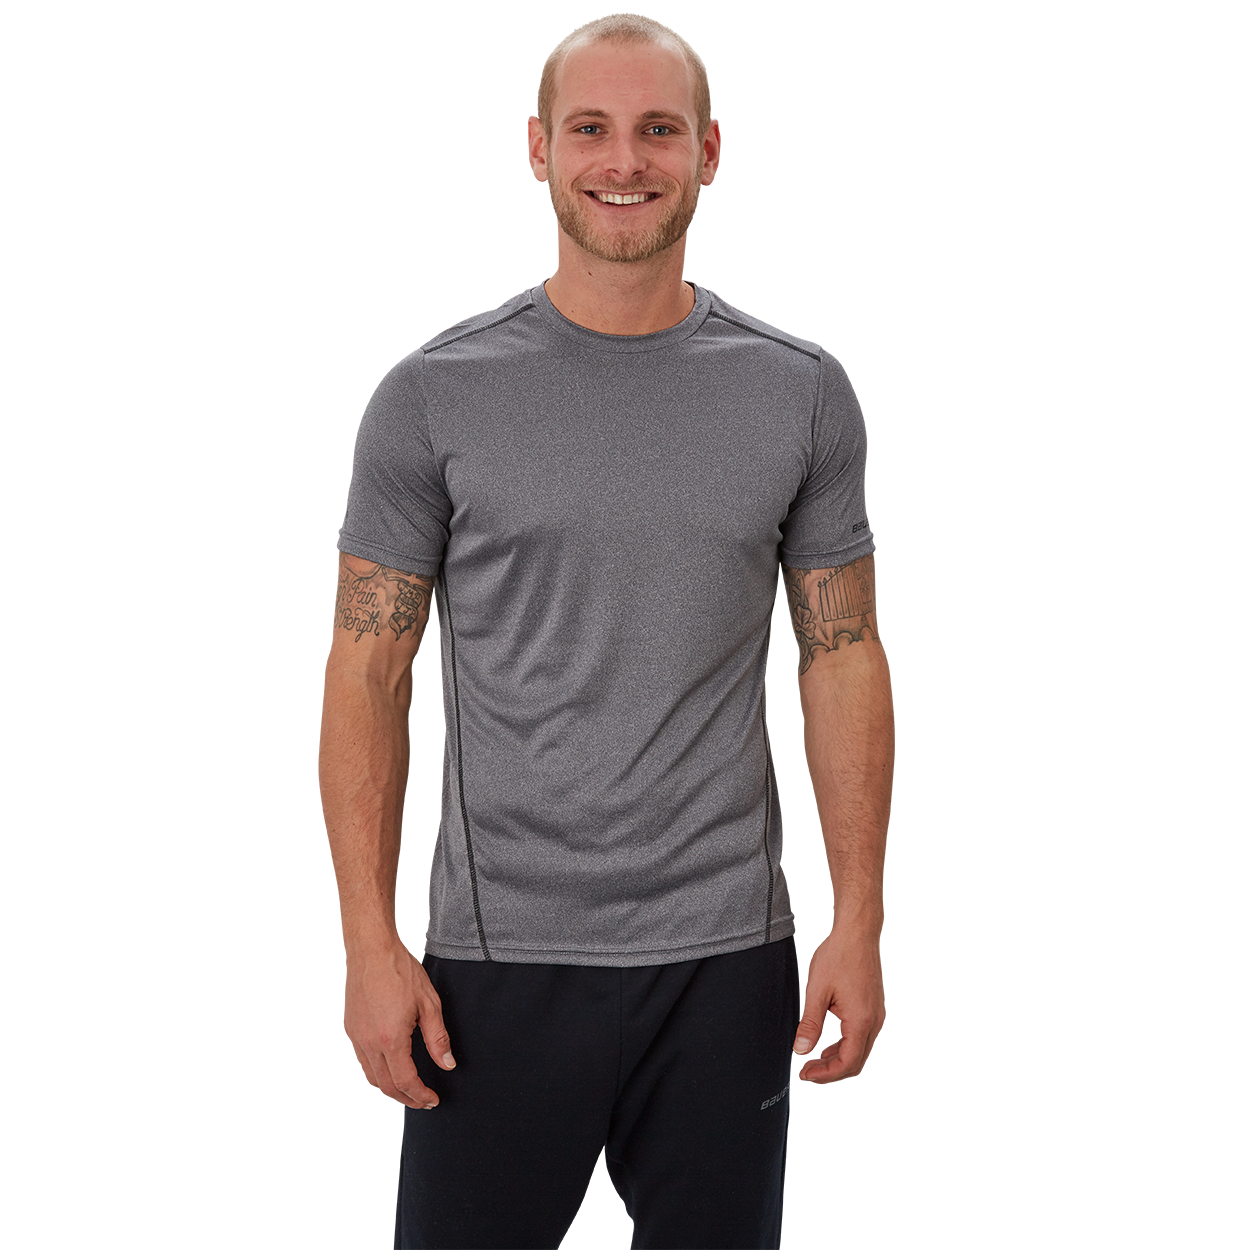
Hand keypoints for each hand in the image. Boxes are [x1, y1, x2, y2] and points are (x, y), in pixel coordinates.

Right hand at [344, 941, 455, 1109]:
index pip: (405, 1081)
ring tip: (409, 1090)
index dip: (420, 1095)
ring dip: (390, 1088)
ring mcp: (357, 1036)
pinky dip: (378, 1072)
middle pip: (386, 1085)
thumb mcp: (429, 1003)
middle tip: (423, 1101)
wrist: (372, 950)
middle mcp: (369, 1042)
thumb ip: (438, 1038)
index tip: (432, 1100)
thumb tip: (447, 1064)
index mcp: (390, 1038)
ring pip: (372, 1076)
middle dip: (406, 1098)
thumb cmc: (400, 971)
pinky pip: (363, 1060)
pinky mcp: (352, 1028)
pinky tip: (391, 1067)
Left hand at [792, 928, 883, 1081]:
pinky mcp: (870, 1008)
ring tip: (808, 1053)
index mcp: (861, 1021)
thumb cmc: (838, 956)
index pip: (846, 1064)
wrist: (857, 933)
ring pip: (855, 1049)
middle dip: (828, 1069)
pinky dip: (840, 1039)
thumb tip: (800, 1051)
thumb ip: (809, 1024)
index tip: (804, 1073)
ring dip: (833, 1055)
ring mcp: (874, 1015)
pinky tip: (821, 1034)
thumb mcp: (816, 991)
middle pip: (853, 1061)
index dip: (824, 1074)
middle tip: (804, 1068)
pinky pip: (857, 1033)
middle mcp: (872, 1022)